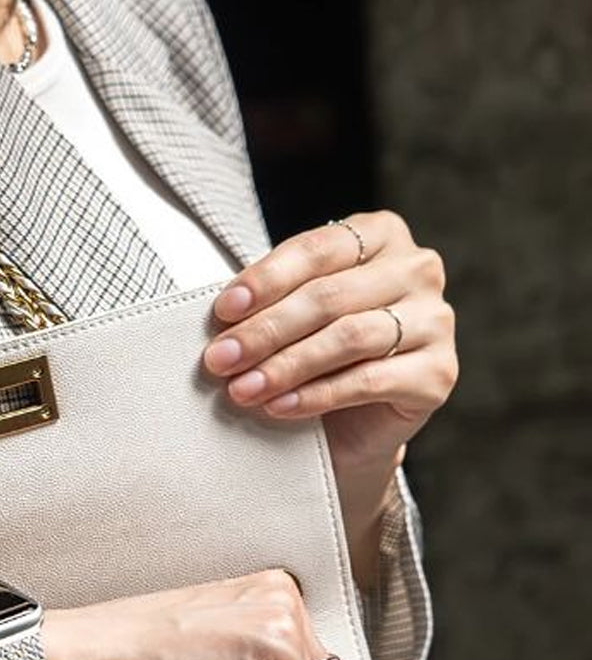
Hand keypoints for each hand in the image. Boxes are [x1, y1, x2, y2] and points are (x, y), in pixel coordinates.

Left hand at [201, 210, 457, 475]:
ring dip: (285, 365)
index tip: (223, 310)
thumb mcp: (290, 313)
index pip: (318, 248)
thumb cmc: (314, 351)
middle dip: (265, 330)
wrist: (351, 423)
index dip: (266, 279)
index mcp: (380, 235)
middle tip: (220, 358)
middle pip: (329, 296)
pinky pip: (369, 381)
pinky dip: (316, 395)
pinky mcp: (439, 373)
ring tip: (241, 388)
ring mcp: (435, 320)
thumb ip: (270, 301)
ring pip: (349, 337)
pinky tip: (278, 406)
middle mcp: (417, 269)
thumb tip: (223, 314)